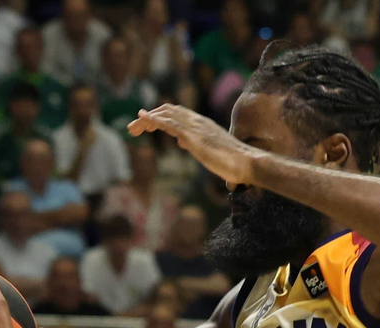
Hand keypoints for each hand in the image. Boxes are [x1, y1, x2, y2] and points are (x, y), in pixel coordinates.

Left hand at [129, 104, 257, 186]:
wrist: (247, 163)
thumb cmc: (235, 164)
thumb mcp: (210, 152)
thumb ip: (196, 145)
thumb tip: (182, 142)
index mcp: (203, 125)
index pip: (177, 114)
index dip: (160, 117)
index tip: (147, 126)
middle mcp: (198, 122)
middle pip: (168, 111)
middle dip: (149, 118)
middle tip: (133, 129)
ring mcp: (195, 127)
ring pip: (166, 115)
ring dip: (146, 120)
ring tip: (132, 128)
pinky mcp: (193, 136)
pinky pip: (169, 123)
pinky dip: (154, 119)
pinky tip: (142, 119)